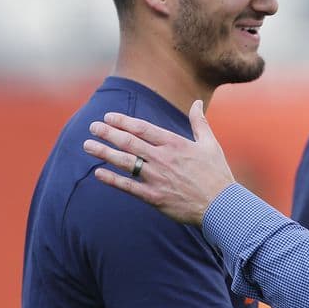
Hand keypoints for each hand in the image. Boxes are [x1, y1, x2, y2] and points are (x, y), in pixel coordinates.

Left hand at [82, 100, 233, 225]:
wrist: (221, 205)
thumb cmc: (216, 174)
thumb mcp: (210, 144)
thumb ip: (199, 122)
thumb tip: (197, 102)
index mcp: (175, 144)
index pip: (143, 128)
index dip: (123, 121)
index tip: (108, 117)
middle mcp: (163, 158)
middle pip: (129, 142)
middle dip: (108, 133)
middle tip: (92, 127)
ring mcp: (157, 178)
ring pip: (125, 162)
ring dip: (104, 152)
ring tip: (87, 145)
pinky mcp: (154, 197)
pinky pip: (128, 186)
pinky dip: (112, 179)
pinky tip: (98, 173)